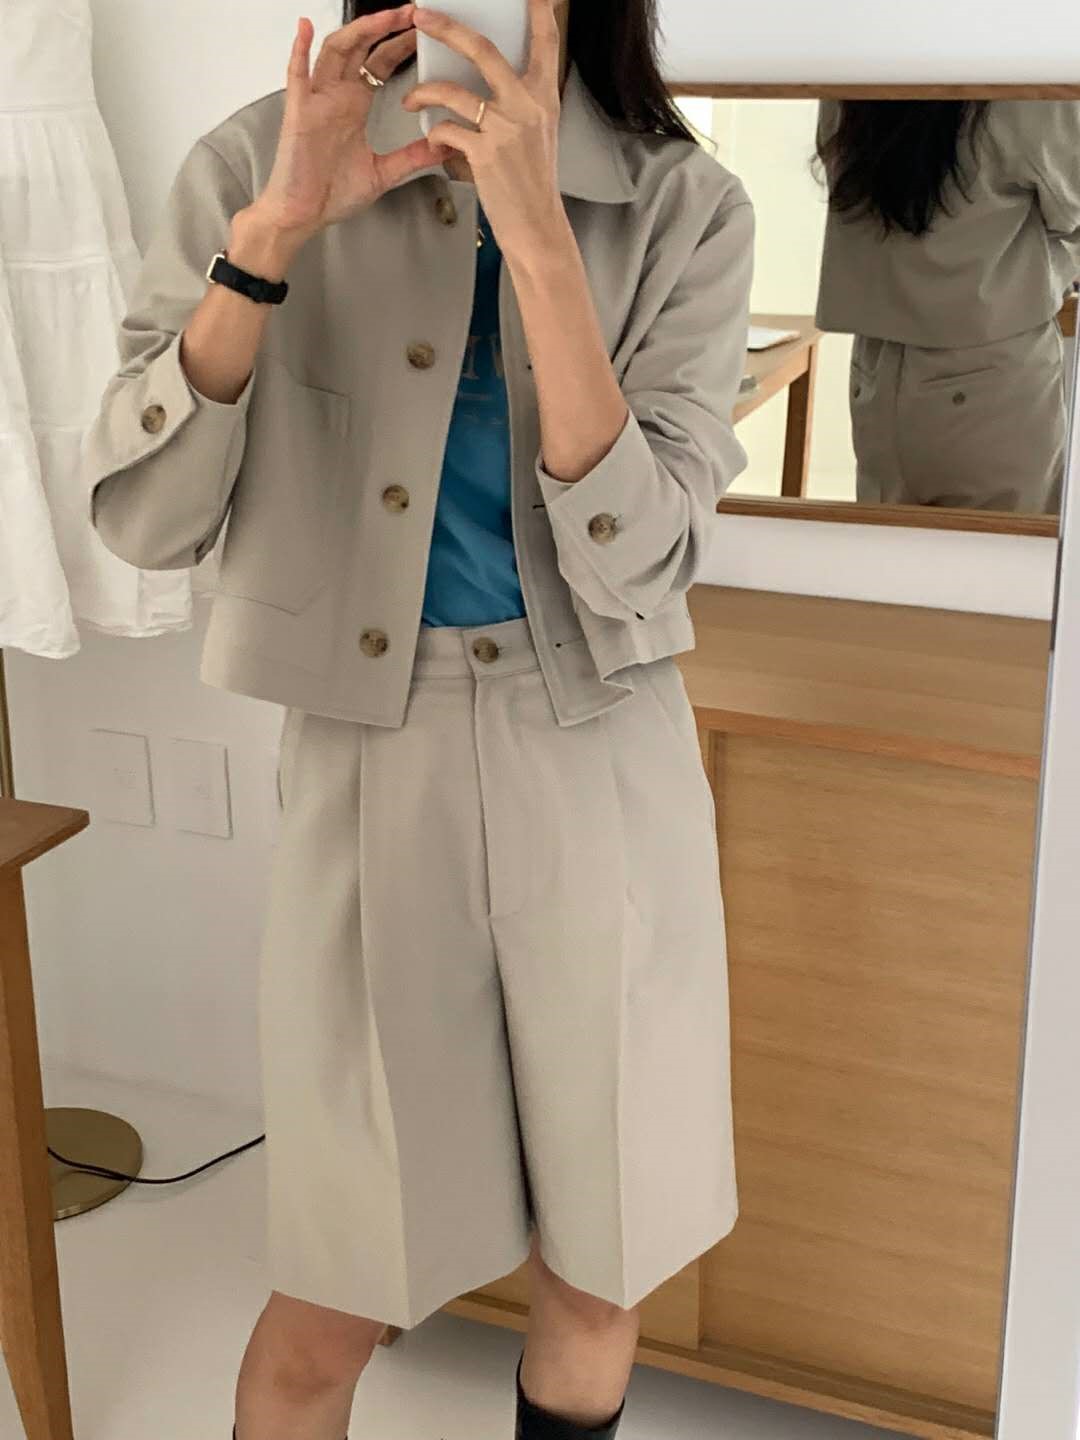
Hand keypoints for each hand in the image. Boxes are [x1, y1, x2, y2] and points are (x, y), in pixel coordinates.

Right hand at [251, 5, 451, 244]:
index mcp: (355, 106)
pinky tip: (305, 27)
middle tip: (411, 12)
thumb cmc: (332, 194)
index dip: (399, 44)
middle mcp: (336, 96)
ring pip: (335, 52)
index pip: (380, 63)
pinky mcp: (298, 113)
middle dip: (385, 28)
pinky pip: (296, 75)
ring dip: (359, 31)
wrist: (303, 216)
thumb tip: (443, 147)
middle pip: (361, 48)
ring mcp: (316, 101)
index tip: (421, 30)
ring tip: (384, 17)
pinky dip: (298, 50)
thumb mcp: (383, 173)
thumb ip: (411, 157)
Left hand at [403, 0, 567, 262]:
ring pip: (452, 91)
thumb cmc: (534, 184)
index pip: (544, 41)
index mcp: (544, 96)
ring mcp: (506, 128)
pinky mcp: (485, 153)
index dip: (537, 11)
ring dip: (424, 92)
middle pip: (482, 49)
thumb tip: (498, 80)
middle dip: (446, 28)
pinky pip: (447, 129)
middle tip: (422, 16)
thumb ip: (522, 102)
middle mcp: (527, 105)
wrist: (537, 226)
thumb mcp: (539, 134)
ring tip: (412, 100)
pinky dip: (435, 134)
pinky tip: (434, 141)